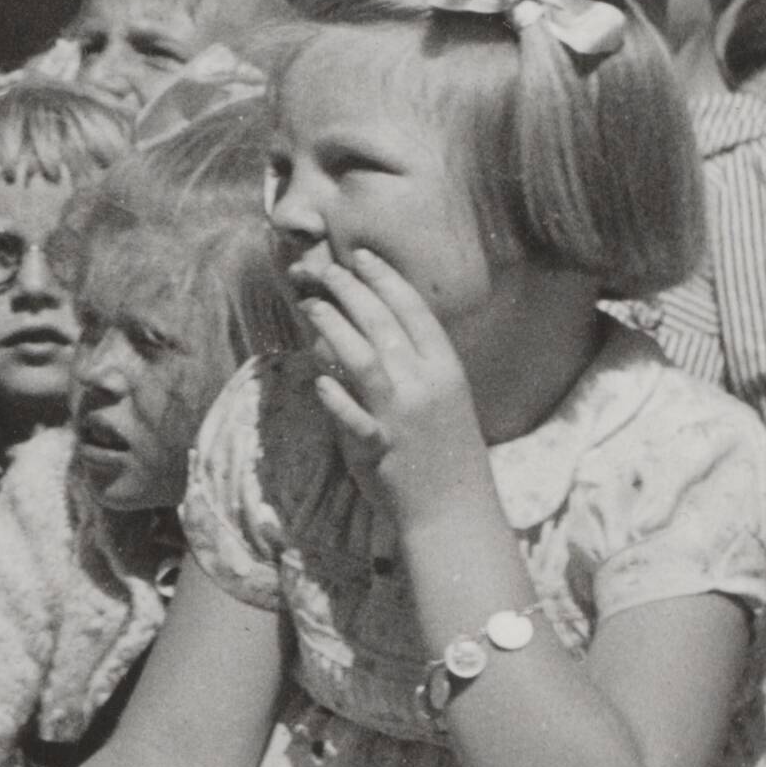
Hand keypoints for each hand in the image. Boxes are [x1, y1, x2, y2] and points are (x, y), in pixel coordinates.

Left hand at [294, 244, 488, 510]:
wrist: (454, 511)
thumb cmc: (445, 452)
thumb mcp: (441, 400)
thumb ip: (410, 366)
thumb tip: (366, 331)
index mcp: (446, 370)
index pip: (413, 310)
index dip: (385, 279)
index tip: (361, 255)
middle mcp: (425, 385)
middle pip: (383, 324)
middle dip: (351, 289)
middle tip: (325, 270)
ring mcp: (402, 416)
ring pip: (363, 358)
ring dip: (333, 327)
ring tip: (310, 306)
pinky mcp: (379, 446)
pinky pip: (352, 415)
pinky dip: (334, 396)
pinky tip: (317, 380)